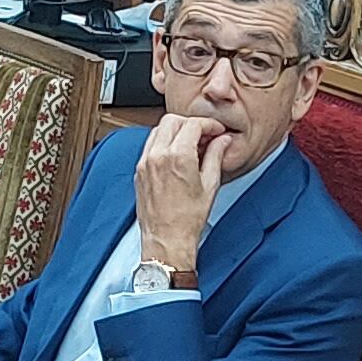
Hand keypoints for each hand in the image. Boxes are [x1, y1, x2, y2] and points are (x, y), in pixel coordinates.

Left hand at [129, 113, 222, 277]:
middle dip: (191, 124)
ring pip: (158, 130)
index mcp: (177, 157)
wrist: (166, 240)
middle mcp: (157, 156)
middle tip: (205, 135)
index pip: (193, 125)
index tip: (216, 131)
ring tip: (191, 145)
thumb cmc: (187, 220)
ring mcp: (145, 163)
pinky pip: (150, 145)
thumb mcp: (210, 185)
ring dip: (176, 131)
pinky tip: (177, 155)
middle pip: (172, 120)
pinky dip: (164, 143)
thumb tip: (222, 141)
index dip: (209, 125)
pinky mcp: (139, 171)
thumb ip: (216, 156)